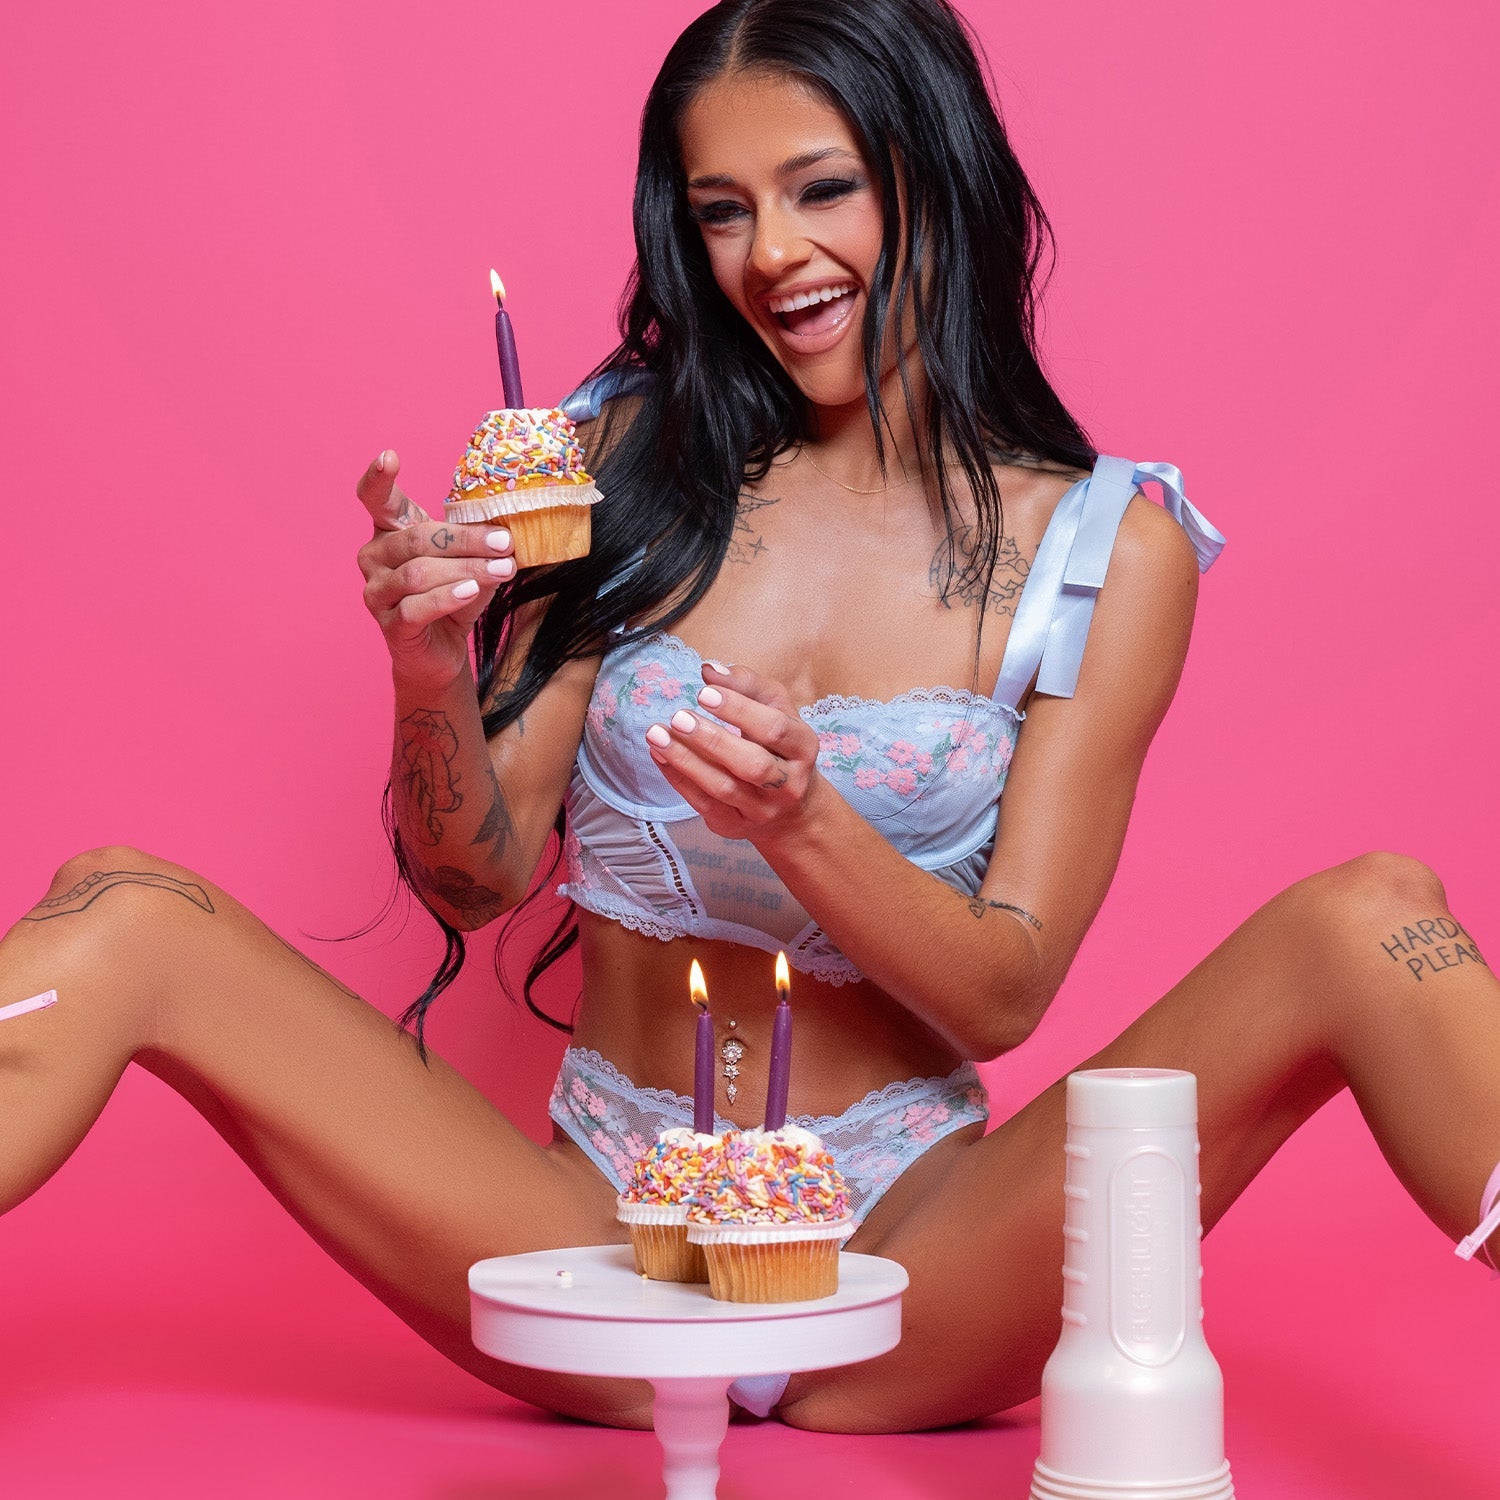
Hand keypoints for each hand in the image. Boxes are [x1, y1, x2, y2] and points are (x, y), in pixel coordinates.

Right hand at [355, 450, 515, 691]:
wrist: (441, 651)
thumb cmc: (453, 597)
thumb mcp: (467, 561)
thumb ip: (477, 541)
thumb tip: (509, 529)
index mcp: (389, 532)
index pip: (375, 499)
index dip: (378, 478)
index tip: (389, 456)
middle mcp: (374, 557)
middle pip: (418, 538)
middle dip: (466, 540)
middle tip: (504, 543)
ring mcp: (376, 592)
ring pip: (420, 573)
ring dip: (467, 569)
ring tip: (502, 569)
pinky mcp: (390, 624)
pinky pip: (417, 607)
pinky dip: (447, 597)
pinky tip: (470, 590)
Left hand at [644, 661, 824, 842]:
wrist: (791, 808)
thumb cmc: (778, 746)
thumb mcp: (775, 709)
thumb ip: (746, 684)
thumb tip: (709, 670)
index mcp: (803, 748)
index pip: (774, 729)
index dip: (739, 710)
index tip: (704, 692)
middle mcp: (788, 784)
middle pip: (752, 764)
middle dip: (712, 740)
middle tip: (679, 717)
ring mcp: (761, 810)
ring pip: (723, 788)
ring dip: (686, 760)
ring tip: (657, 735)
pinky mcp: (734, 826)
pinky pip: (703, 803)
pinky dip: (678, 778)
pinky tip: (659, 755)